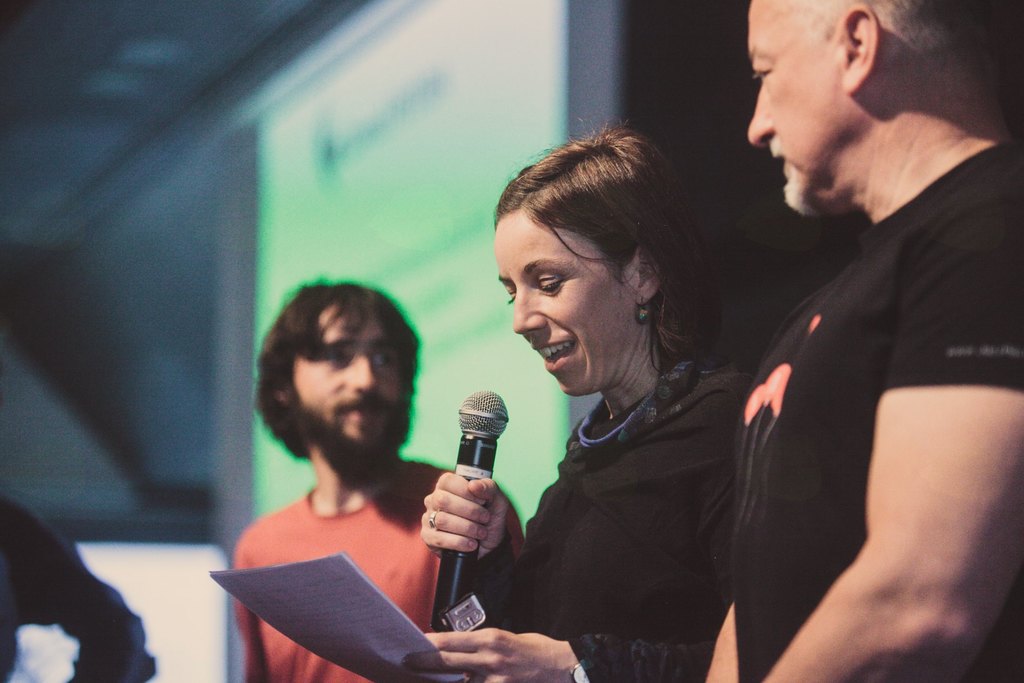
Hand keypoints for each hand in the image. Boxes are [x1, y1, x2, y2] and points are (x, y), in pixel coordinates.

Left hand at [405, 629, 577, 682]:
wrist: (562, 668)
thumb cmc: (535, 650)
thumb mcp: (506, 638)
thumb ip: (482, 646)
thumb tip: (459, 653)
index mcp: (491, 639)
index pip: (452, 641)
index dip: (430, 644)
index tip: (414, 644)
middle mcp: (490, 658)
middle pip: (448, 661)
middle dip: (424, 662)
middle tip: (407, 661)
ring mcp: (495, 679)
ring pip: (459, 682)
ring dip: (444, 681)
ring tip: (429, 678)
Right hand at [422, 473, 508, 559]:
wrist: (490, 545)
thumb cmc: (490, 517)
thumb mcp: (496, 500)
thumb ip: (488, 488)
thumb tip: (473, 485)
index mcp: (448, 485)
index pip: (448, 481)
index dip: (466, 491)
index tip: (482, 501)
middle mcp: (434, 499)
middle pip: (442, 500)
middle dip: (469, 511)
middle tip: (485, 518)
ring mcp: (428, 518)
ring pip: (442, 520)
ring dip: (467, 528)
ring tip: (481, 532)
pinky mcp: (428, 537)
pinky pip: (439, 539)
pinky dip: (460, 542)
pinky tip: (472, 544)